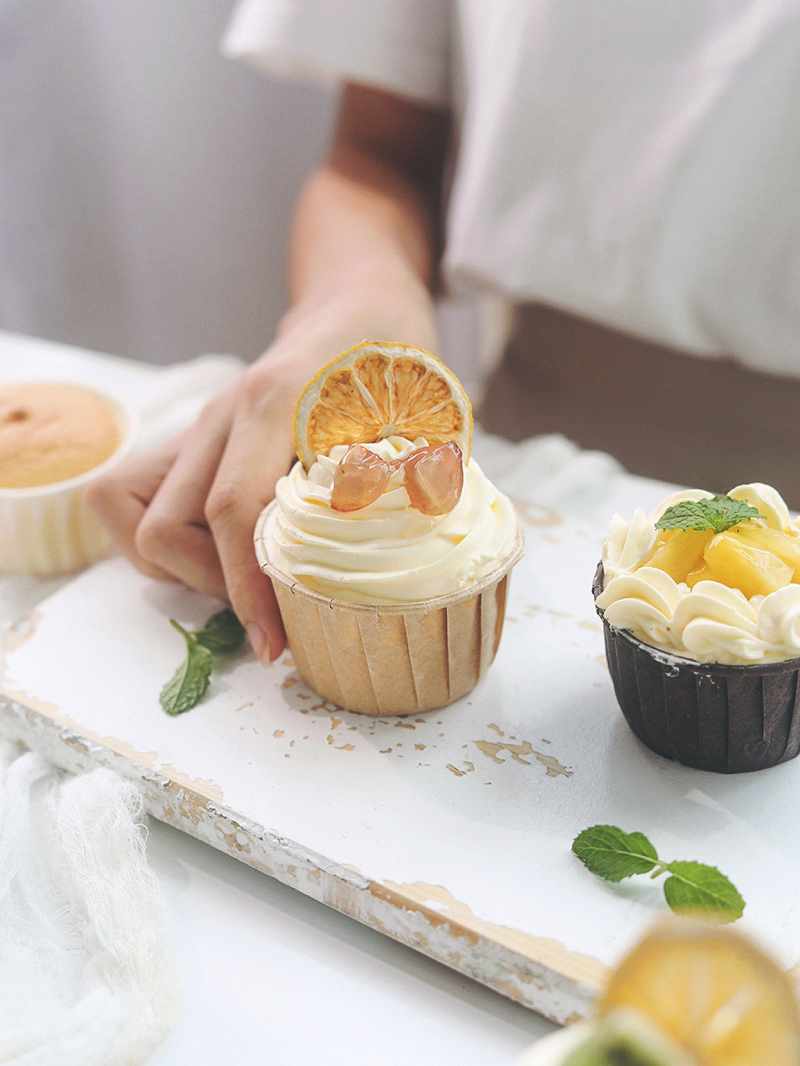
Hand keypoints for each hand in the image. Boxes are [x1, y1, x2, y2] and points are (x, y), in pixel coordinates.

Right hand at [89, 82, 446, 663]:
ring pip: (136, 515)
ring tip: (242, 588)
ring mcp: (199, 427)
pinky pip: (136, 500)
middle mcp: (221, 416)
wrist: (353, 302)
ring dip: (180, 569)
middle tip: (270, 615)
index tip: (275, 640)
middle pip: (167, 525)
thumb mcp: (425, 405)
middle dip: (213, 587)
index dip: (248, 585)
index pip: (233, 509)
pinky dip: (164, 544)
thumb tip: (415, 559)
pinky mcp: (193, 441)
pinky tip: (218, 559)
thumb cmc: (393, 353)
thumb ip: (420, 473)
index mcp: (275, 402)